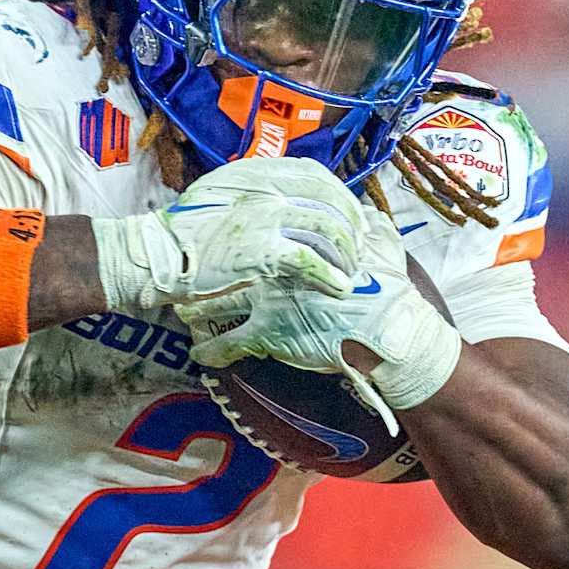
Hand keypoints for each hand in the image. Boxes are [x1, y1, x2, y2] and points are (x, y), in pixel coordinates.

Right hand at [94, 156, 364, 310]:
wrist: (156, 254)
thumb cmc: (183, 228)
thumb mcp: (219, 189)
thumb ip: (253, 187)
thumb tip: (284, 195)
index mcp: (256, 171)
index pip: (315, 173)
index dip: (340, 194)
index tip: (351, 212)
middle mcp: (265, 189)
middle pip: (329, 201)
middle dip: (352, 225)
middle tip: (360, 246)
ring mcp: (266, 219)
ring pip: (327, 230)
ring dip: (346, 253)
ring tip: (351, 270)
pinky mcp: (263, 253)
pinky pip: (310, 261)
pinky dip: (330, 275)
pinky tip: (338, 286)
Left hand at [179, 207, 462, 432]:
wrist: (388, 331)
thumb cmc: (387, 290)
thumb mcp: (382, 247)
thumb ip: (370, 227)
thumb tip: (369, 213)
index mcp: (296, 242)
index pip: (253, 232)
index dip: (229, 237)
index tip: (214, 237)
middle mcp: (275, 267)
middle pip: (223, 265)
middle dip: (200, 271)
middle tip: (184, 272)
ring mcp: (267, 300)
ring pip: (217, 302)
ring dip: (196, 309)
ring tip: (181, 311)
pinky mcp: (268, 334)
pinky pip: (228, 343)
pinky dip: (210, 350)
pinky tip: (199, 354)